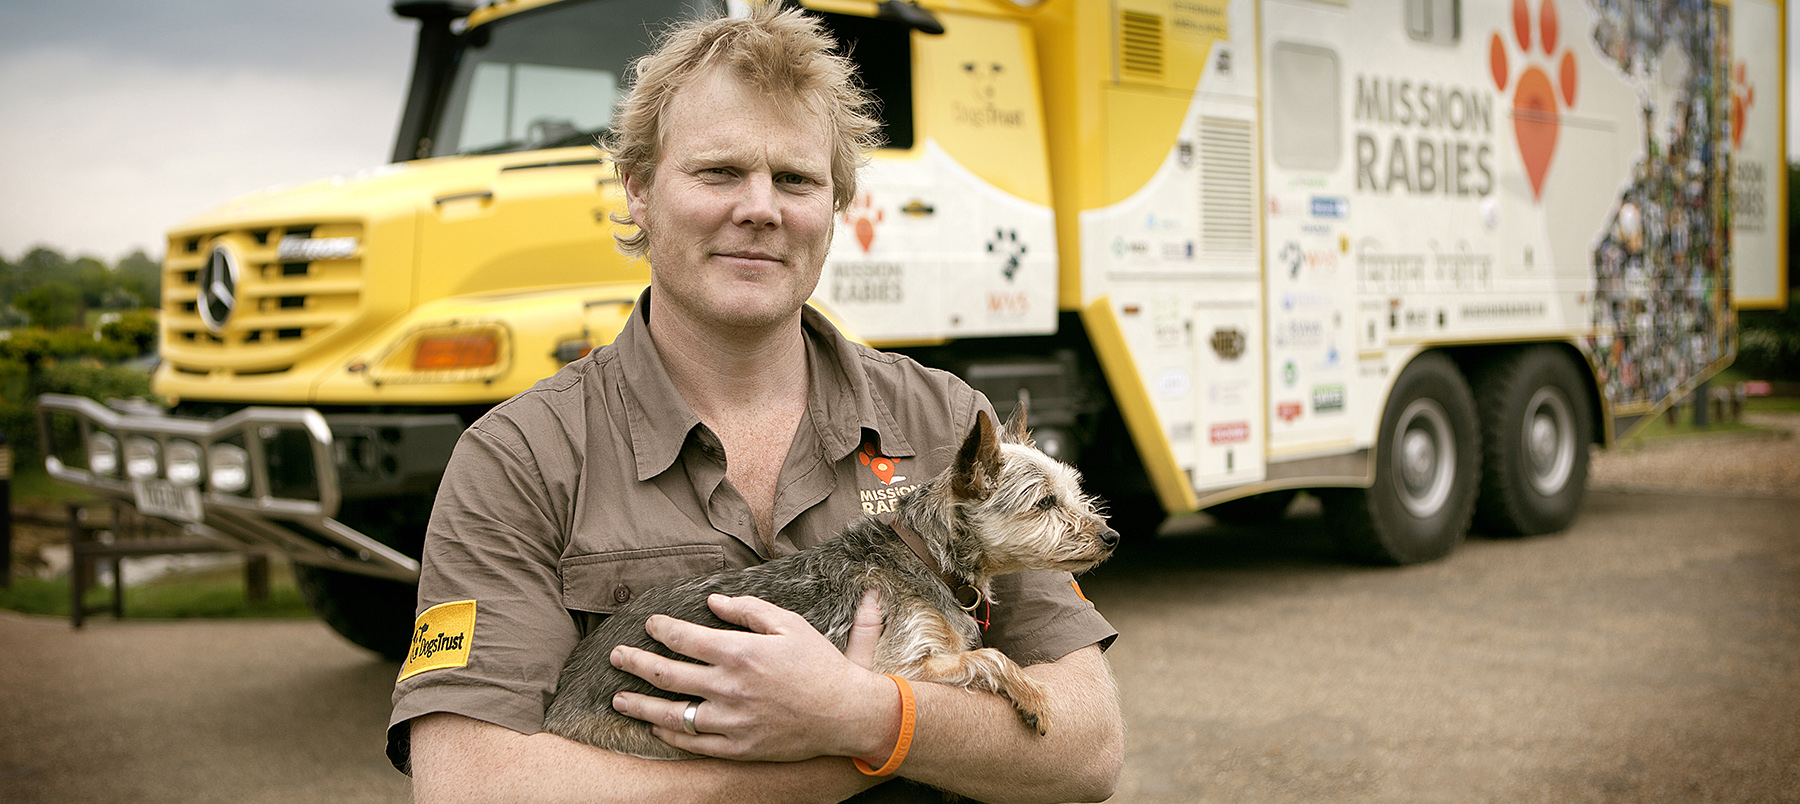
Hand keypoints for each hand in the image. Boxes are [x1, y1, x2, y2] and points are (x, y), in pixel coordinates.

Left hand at [608, 591, 894, 762]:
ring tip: (619, 699)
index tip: (649, 625)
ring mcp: (731, 721)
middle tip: (617, 656)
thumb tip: (713, 600)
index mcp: (740, 652)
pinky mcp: (738, 747)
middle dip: (635, 663)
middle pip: (666, 675)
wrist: (846, 713)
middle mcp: (729, 687)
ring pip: (672, 714)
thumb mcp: (789, 624)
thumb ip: (748, 609)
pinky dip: (670, 734)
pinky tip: (656, 725)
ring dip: (640, 705)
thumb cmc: (819, 664)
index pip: (684, 639)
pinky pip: (693, 743)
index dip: (661, 630)